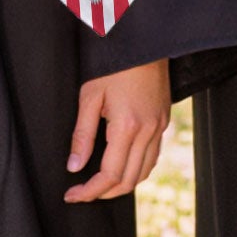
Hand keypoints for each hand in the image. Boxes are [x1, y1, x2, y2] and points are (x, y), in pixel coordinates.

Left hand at [64, 58, 170, 202]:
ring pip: (144, 172)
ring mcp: (159, 126)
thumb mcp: (90, 96)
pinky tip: (122, 165)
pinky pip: (153, 156)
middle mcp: (148, 130)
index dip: (89, 191)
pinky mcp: (164, 120)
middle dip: (104, 193)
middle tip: (82, 192)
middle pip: (128, 180)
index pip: (109, 175)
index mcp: (127, 126)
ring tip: (100, 184)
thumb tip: (74, 166)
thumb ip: (82, 135)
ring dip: (122, 184)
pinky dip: (137, 169)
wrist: (144, 41)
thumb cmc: (115, 64)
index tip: (72, 195)